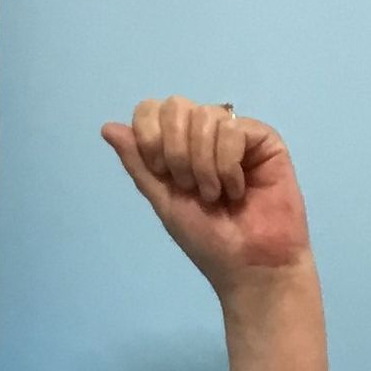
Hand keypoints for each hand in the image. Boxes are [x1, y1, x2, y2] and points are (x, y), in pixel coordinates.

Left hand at [102, 98, 311, 296]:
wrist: (248, 264)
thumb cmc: (208, 240)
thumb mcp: (164, 201)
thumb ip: (138, 163)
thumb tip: (107, 127)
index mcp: (178, 144)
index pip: (151, 110)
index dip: (150, 136)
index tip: (163, 174)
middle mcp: (205, 133)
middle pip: (176, 105)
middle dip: (176, 151)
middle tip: (190, 187)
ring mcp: (235, 133)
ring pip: (206, 116)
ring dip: (203, 164)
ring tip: (215, 195)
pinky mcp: (264, 139)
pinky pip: (233, 129)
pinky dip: (227, 164)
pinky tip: (237, 189)